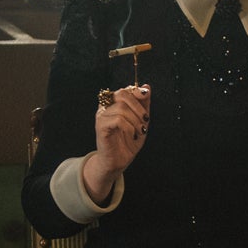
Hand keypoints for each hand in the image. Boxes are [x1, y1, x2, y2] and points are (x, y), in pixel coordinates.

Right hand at [83, 85, 150, 200]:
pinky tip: (132, 134)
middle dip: (138, 106)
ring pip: (121, 108)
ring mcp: (102, 116)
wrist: (119, 161)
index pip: (126, 89)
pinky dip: (129, 127)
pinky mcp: (100, 126)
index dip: (137, 92)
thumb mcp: (141, 121)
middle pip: (122, 93)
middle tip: (146, 120)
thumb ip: (143, 104)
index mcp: (115, 103)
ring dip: (135, 120)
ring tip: (140, 131)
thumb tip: (147, 86)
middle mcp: (106, 107)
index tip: (146, 98)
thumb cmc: (128, 141)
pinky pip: (118, 120)